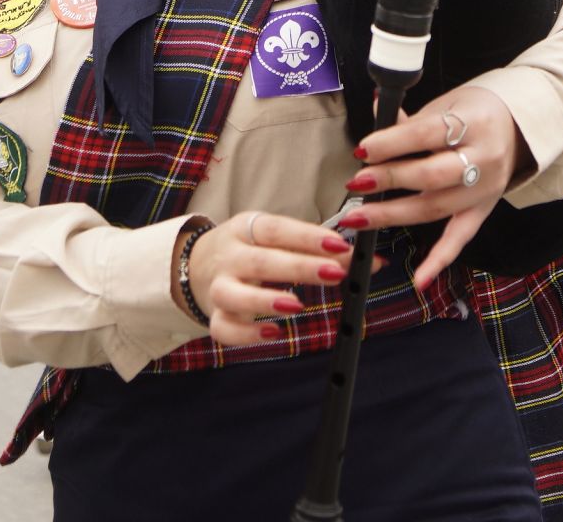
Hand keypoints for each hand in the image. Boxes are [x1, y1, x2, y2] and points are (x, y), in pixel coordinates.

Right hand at [179, 212, 385, 347]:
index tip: (340, 244)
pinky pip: (223, 329)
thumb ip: (318, 249)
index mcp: (245, 229)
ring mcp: (218, 288)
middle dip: (299, 267)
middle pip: (261, 261)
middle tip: (335, 273)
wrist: (193, 266)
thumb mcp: (275, 239)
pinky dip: (247, 335)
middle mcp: (230, 256)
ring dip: (265, 300)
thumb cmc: (249, 250)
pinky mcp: (214, 316)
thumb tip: (369, 260)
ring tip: (296, 305)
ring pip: (233, 293)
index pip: (277, 229)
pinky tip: (273, 333)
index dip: (308, 236)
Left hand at [342, 86, 527, 289]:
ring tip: (360, 217)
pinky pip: (460, 238)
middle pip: (432, 174)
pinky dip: (439, 261)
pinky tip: (419, 279)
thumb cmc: (474, 114)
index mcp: (474, 123)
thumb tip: (374, 111)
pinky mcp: (483, 211)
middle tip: (358, 182)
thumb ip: (410, 120)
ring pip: (437, 208)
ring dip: (394, 215)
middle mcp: (484, 158)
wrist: (518, 128)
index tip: (363, 150)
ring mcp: (485, 189)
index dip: (392, 142)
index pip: (427, 134)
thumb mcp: (447, 105)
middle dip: (390, 179)